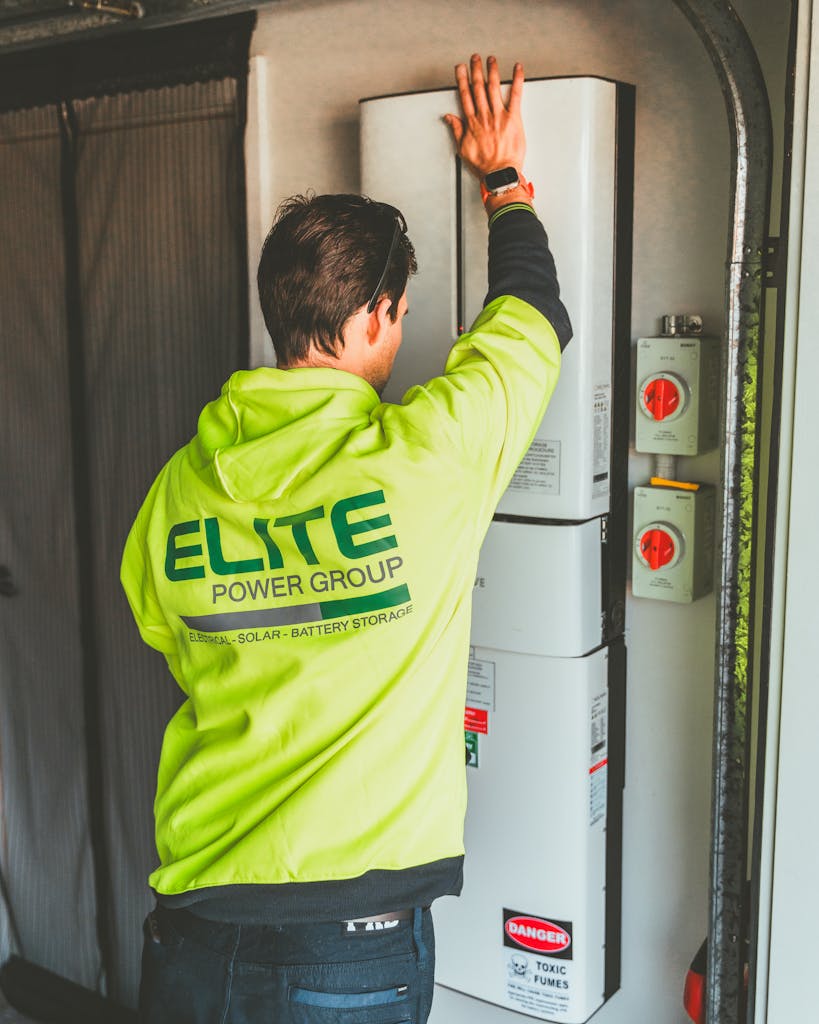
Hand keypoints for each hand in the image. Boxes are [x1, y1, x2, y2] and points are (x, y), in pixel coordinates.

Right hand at [444, 55, 525, 179]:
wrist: (499, 173)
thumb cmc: (483, 165)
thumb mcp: (463, 149)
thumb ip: (457, 130)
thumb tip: (449, 118)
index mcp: (472, 122)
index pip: (465, 95)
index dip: (462, 79)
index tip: (461, 68)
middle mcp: (484, 116)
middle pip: (478, 87)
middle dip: (476, 70)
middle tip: (475, 58)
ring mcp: (499, 115)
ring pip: (493, 87)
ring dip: (492, 71)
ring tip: (491, 59)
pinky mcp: (513, 118)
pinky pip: (516, 95)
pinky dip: (517, 80)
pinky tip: (518, 69)